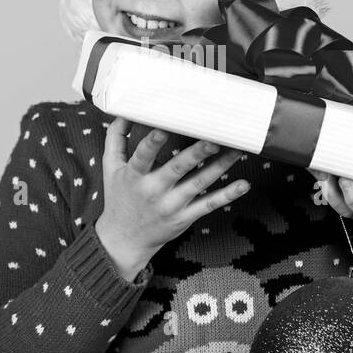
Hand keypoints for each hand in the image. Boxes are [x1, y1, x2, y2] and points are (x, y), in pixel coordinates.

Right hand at [95, 117, 249, 279]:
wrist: (124, 240)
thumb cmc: (119, 198)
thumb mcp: (110, 168)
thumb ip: (115, 138)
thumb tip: (125, 111)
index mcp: (134, 176)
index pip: (143, 156)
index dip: (153, 142)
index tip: (165, 128)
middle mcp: (153, 190)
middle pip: (177, 168)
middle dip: (197, 153)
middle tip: (214, 138)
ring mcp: (172, 205)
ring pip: (199, 183)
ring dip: (220, 166)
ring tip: (237, 150)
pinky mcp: (185, 217)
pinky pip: (209, 205)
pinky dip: (227, 195)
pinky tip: (243, 184)